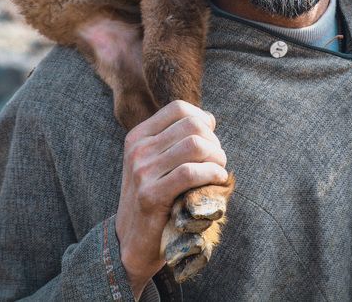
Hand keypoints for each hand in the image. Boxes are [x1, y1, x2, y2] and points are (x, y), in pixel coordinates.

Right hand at [115, 100, 228, 296]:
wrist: (133, 242)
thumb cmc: (155, 200)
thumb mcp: (156, 163)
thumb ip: (177, 140)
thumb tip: (209, 119)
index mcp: (138, 137)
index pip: (179, 109)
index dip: (202, 120)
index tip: (209, 140)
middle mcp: (138, 150)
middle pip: (192, 125)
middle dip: (214, 141)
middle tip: (217, 161)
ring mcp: (142, 172)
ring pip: (195, 146)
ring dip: (217, 158)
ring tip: (218, 171)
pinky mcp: (151, 196)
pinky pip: (191, 172)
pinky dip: (212, 174)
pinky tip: (217, 181)